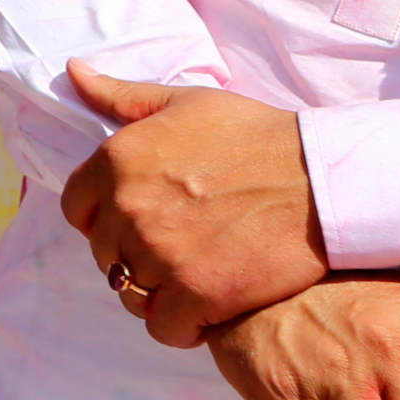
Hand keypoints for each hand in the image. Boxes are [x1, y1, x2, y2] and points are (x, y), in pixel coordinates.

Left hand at [62, 58, 325, 343]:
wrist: (325, 179)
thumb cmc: (259, 137)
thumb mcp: (186, 102)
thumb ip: (123, 96)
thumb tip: (74, 72)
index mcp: (117, 161)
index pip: (77, 209)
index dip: (106, 220)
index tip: (140, 224)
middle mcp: (128, 207)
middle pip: (105, 255)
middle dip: (133, 257)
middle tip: (177, 253)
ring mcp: (160, 253)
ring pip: (130, 293)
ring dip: (157, 293)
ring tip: (192, 282)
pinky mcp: (196, 293)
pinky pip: (164, 327)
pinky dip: (182, 326)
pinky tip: (207, 311)